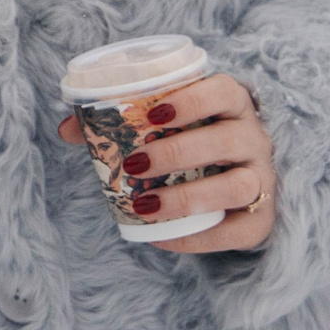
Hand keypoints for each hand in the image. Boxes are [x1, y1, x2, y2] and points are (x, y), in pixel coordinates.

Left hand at [57, 71, 278, 252]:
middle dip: (177, 152)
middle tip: (135, 163)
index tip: (154, 115)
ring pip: (239, 186)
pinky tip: (160, 237)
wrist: (234, 187)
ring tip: (144, 204)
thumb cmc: (191, 142)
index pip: (224, 91)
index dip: (192, 100)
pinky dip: (198, 238)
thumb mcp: (166, 126)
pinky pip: (239, 230)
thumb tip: (67, 129)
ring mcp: (263, 178)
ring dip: (188, 196)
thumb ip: (120, 122)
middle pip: (226, 141)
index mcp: (231, 105)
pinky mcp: (262, 219)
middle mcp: (255, 138)